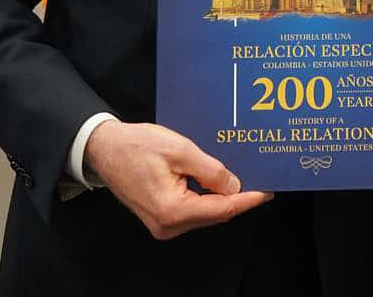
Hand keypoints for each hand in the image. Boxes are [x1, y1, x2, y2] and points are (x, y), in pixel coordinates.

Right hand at [83, 120, 271, 239]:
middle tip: (260, 180)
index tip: (268, 191)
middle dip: (238, 198)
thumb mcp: (180, 150)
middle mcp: (168, 225)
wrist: (104, 149)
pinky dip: (208, 197)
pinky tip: (219, 182)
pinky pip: (193, 209)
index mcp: (172, 210)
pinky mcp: (161, 217)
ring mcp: (163, 224)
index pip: (222, 209)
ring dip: (223, 197)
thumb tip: (235, 187)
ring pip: (205, 213)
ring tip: (244, 177)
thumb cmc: (136, 146)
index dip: (248, 200)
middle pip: (215, 214)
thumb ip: (211, 171)